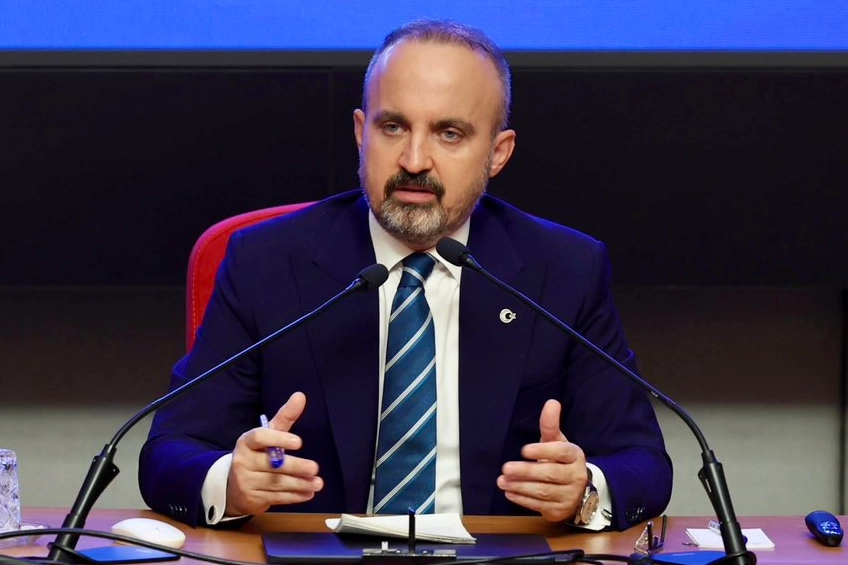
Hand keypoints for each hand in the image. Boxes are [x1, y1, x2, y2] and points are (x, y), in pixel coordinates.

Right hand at [225, 392, 323, 515]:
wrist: (234, 485)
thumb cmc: (257, 454)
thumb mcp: (269, 434)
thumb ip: (285, 417)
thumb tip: (300, 395)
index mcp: (246, 442)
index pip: (260, 437)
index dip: (279, 439)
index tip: (299, 442)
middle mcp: (243, 461)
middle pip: (271, 464)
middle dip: (295, 467)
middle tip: (315, 468)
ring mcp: (246, 482)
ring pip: (276, 483)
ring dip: (300, 484)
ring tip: (318, 483)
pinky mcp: (252, 499)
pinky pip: (277, 498)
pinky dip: (295, 497)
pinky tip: (308, 493)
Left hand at [496, 399, 588, 521]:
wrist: (575, 490)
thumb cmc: (560, 460)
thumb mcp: (557, 441)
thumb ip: (550, 425)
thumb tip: (552, 402)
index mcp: (575, 456)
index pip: (561, 452)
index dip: (543, 450)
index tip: (524, 449)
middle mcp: (575, 476)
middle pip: (550, 474)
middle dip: (526, 471)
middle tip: (506, 468)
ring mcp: (569, 495)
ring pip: (543, 491)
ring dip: (520, 486)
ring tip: (502, 481)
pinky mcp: (560, 511)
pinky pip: (539, 505)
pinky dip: (523, 499)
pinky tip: (510, 492)